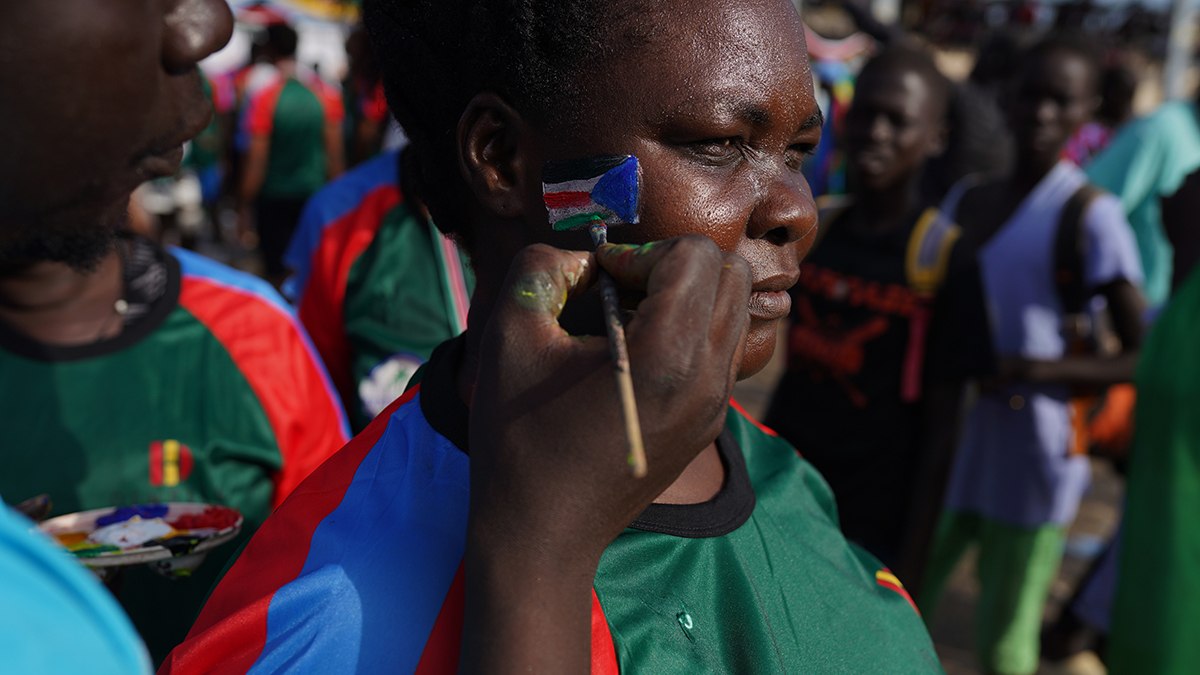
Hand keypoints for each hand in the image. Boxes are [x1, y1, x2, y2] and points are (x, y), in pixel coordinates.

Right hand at [467, 235, 751, 560]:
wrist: (542, 534)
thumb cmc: (519, 438)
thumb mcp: (508, 337)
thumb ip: (542, 269)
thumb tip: (583, 257)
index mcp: (668, 354)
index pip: (693, 253)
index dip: (639, 251)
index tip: (598, 281)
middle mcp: (708, 377)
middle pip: (729, 273)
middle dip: (673, 265)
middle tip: (619, 291)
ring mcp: (717, 405)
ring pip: (733, 308)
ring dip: (686, 296)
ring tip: (627, 322)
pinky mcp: (711, 423)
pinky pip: (723, 349)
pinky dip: (690, 332)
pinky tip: (636, 357)